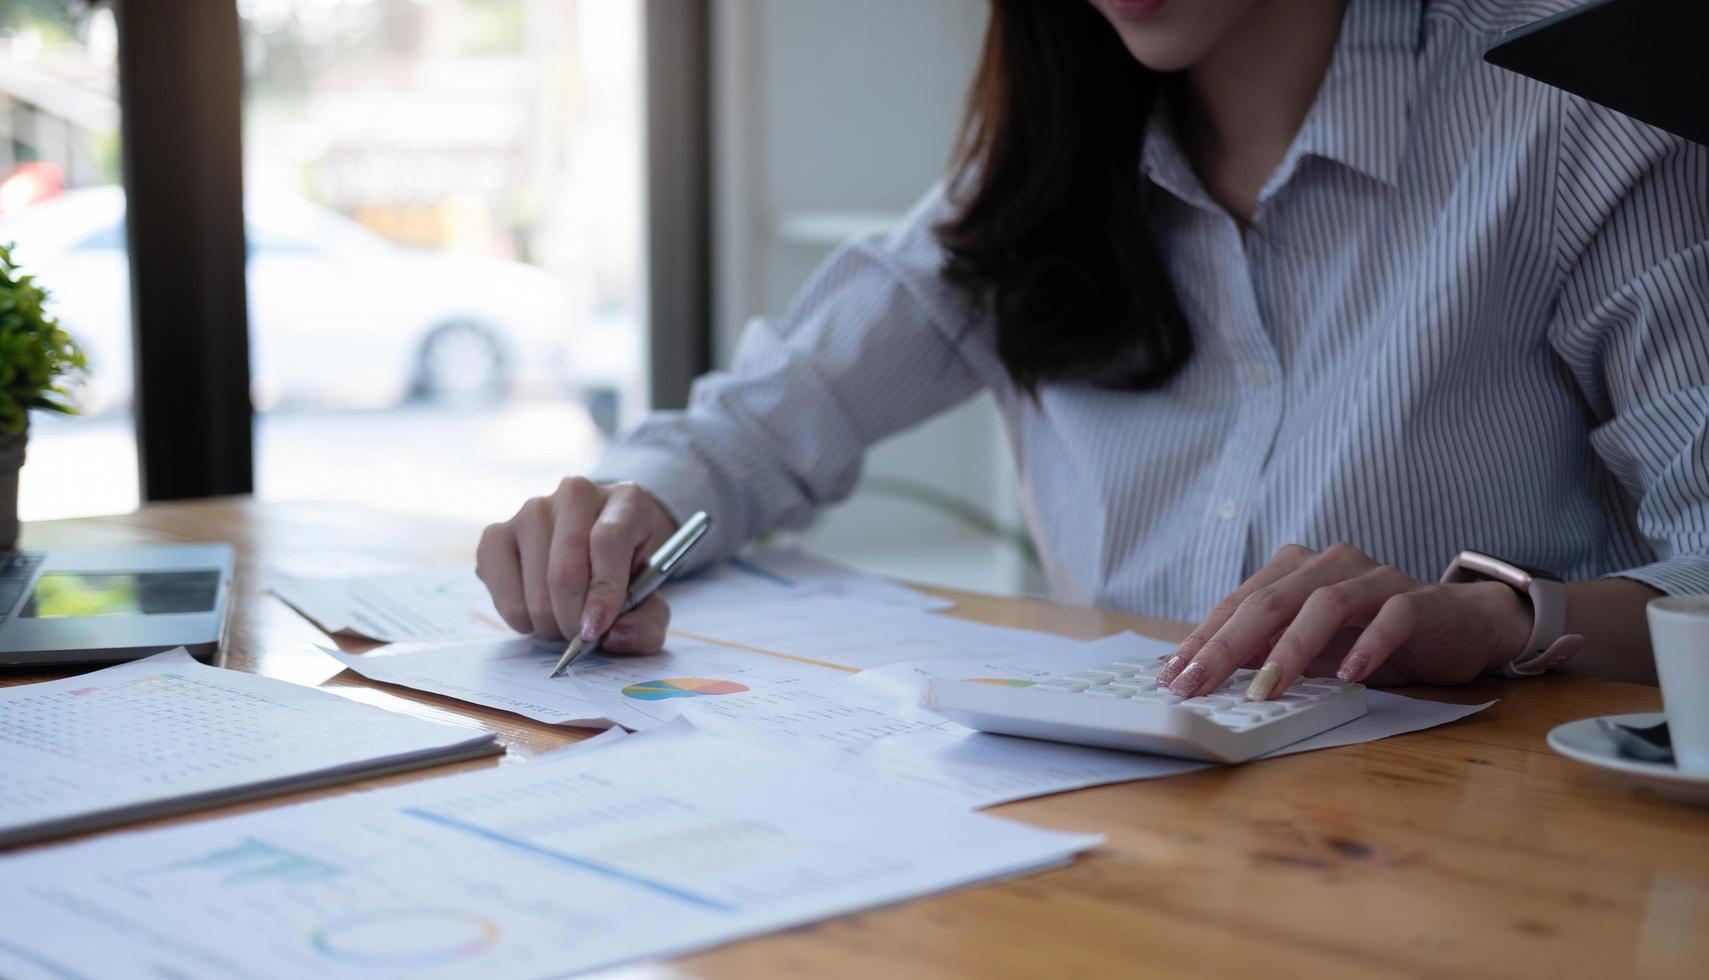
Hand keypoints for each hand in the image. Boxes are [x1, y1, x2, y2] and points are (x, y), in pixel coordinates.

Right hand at [476, 478, 678, 650]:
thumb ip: (648, 623)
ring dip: (552, 624)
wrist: (593, 550)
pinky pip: (505, 597)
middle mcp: (575, 493)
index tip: (596, 629)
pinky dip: (523, 621)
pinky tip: (538, 609)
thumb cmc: (623, 573)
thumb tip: (614, 636)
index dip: (603, 592)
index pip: (608, 540)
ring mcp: (531, 510)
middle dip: (574, 619)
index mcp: (625, 501)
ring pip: (536, 591)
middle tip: (583, 635)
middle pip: (566, 571)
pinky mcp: (496, 534)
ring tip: (565, 618)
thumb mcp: (650, 597)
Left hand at [1156, 543, 1531, 698]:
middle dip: (1227, 646)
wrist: (1457, 625)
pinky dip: (1368, 645)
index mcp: (1295, 570)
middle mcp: (1329, 564)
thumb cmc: (1372, 639)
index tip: (1171, 675)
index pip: (1238, 604)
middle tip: (1199, 684)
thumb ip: (1266, 653)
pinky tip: (1350, 675)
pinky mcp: (1417, 599)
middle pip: (1269, 601)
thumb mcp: (1312, 650)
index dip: (1203, 638)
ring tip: (1266, 690)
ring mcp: (1374, 578)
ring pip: (1323, 604)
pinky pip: (1390, 616)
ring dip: (1291, 650)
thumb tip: (1204, 676)